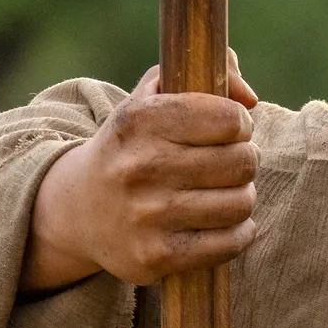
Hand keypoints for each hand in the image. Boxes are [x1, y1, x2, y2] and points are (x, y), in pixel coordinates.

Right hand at [22, 59, 265, 292]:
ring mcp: (148, 215)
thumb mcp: (153, 97)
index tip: (227, 130)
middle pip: (242, 161)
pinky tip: (222, 222)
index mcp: (139, 120)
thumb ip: (205, 71)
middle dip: (244, 160)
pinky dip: (238, 232)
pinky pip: (230, 243)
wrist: (79, 209)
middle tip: (226, 163)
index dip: (239, 123)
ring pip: (241, 202)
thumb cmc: (133, 146)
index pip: (229, 118)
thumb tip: (248, 98)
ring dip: (242, 196)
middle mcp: (140, 166)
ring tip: (223, 190)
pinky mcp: (157, 256)